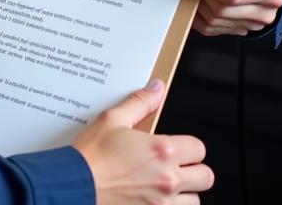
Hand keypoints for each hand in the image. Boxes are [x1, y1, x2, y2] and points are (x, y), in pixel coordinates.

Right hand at [73, 80, 212, 204]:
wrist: (75, 184)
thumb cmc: (92, 155)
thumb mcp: (113, 119)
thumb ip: (139, 102)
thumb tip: (157, 88)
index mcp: (162, 150)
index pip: (199, 148)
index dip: (189, 146)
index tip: (178, 147)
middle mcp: (168, 178)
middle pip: (205, 177)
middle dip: (194, 170)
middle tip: (177, 166)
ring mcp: (162, 203)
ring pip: (195, 200)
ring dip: (185, 193)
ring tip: (165, 184)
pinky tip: (155, 198)